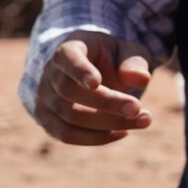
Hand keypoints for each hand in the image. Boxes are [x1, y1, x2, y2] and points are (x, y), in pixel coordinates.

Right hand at [32, 30, 153, 145]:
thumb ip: (134, 63)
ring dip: (107, 124)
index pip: (65, 58)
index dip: (79, 70)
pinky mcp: (48, 120)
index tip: (97, 83)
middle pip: (69, 92)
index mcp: (68, 50)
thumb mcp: (129, 53)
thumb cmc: (113, 59)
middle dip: (106, 103)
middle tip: (137, 108)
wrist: (95, 73)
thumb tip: (141, 79)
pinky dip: (95, 138)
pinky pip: (66, 135)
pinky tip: (122, 132)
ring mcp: (45, 99)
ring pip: (68, 117)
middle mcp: (50, 74)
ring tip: (142, 120)